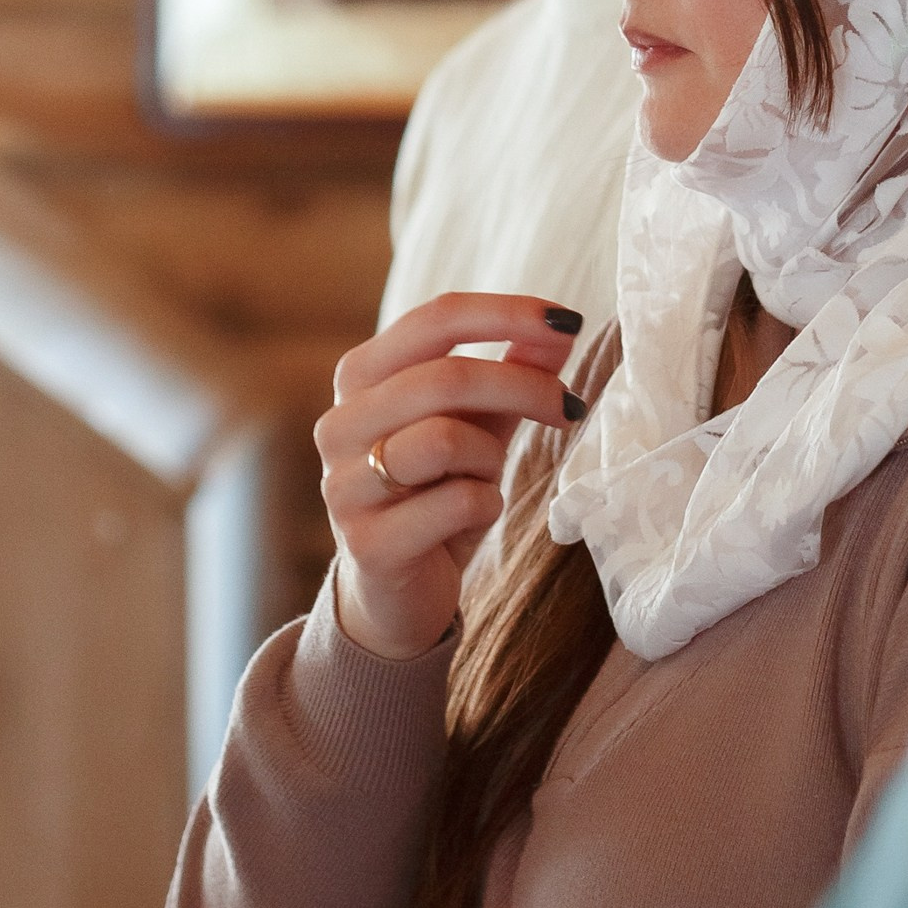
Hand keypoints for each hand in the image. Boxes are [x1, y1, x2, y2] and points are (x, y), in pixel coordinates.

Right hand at [315, 291, 585, 660]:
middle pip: (444, 377)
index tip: (568, 321)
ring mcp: (345, 485)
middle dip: (522, 386)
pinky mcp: (367, 544)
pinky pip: (454, 503)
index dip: (506, 312)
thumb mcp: (478, 426)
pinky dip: (485, 504)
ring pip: (444, 439)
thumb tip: (557, 330)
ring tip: (488, 476)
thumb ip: (510, 374)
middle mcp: (339, 423)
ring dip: (490, 457)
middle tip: (567, 406)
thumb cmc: (437, 494)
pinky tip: (474, 515)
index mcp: (361, 377)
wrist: (396, 595)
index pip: (434, 319)